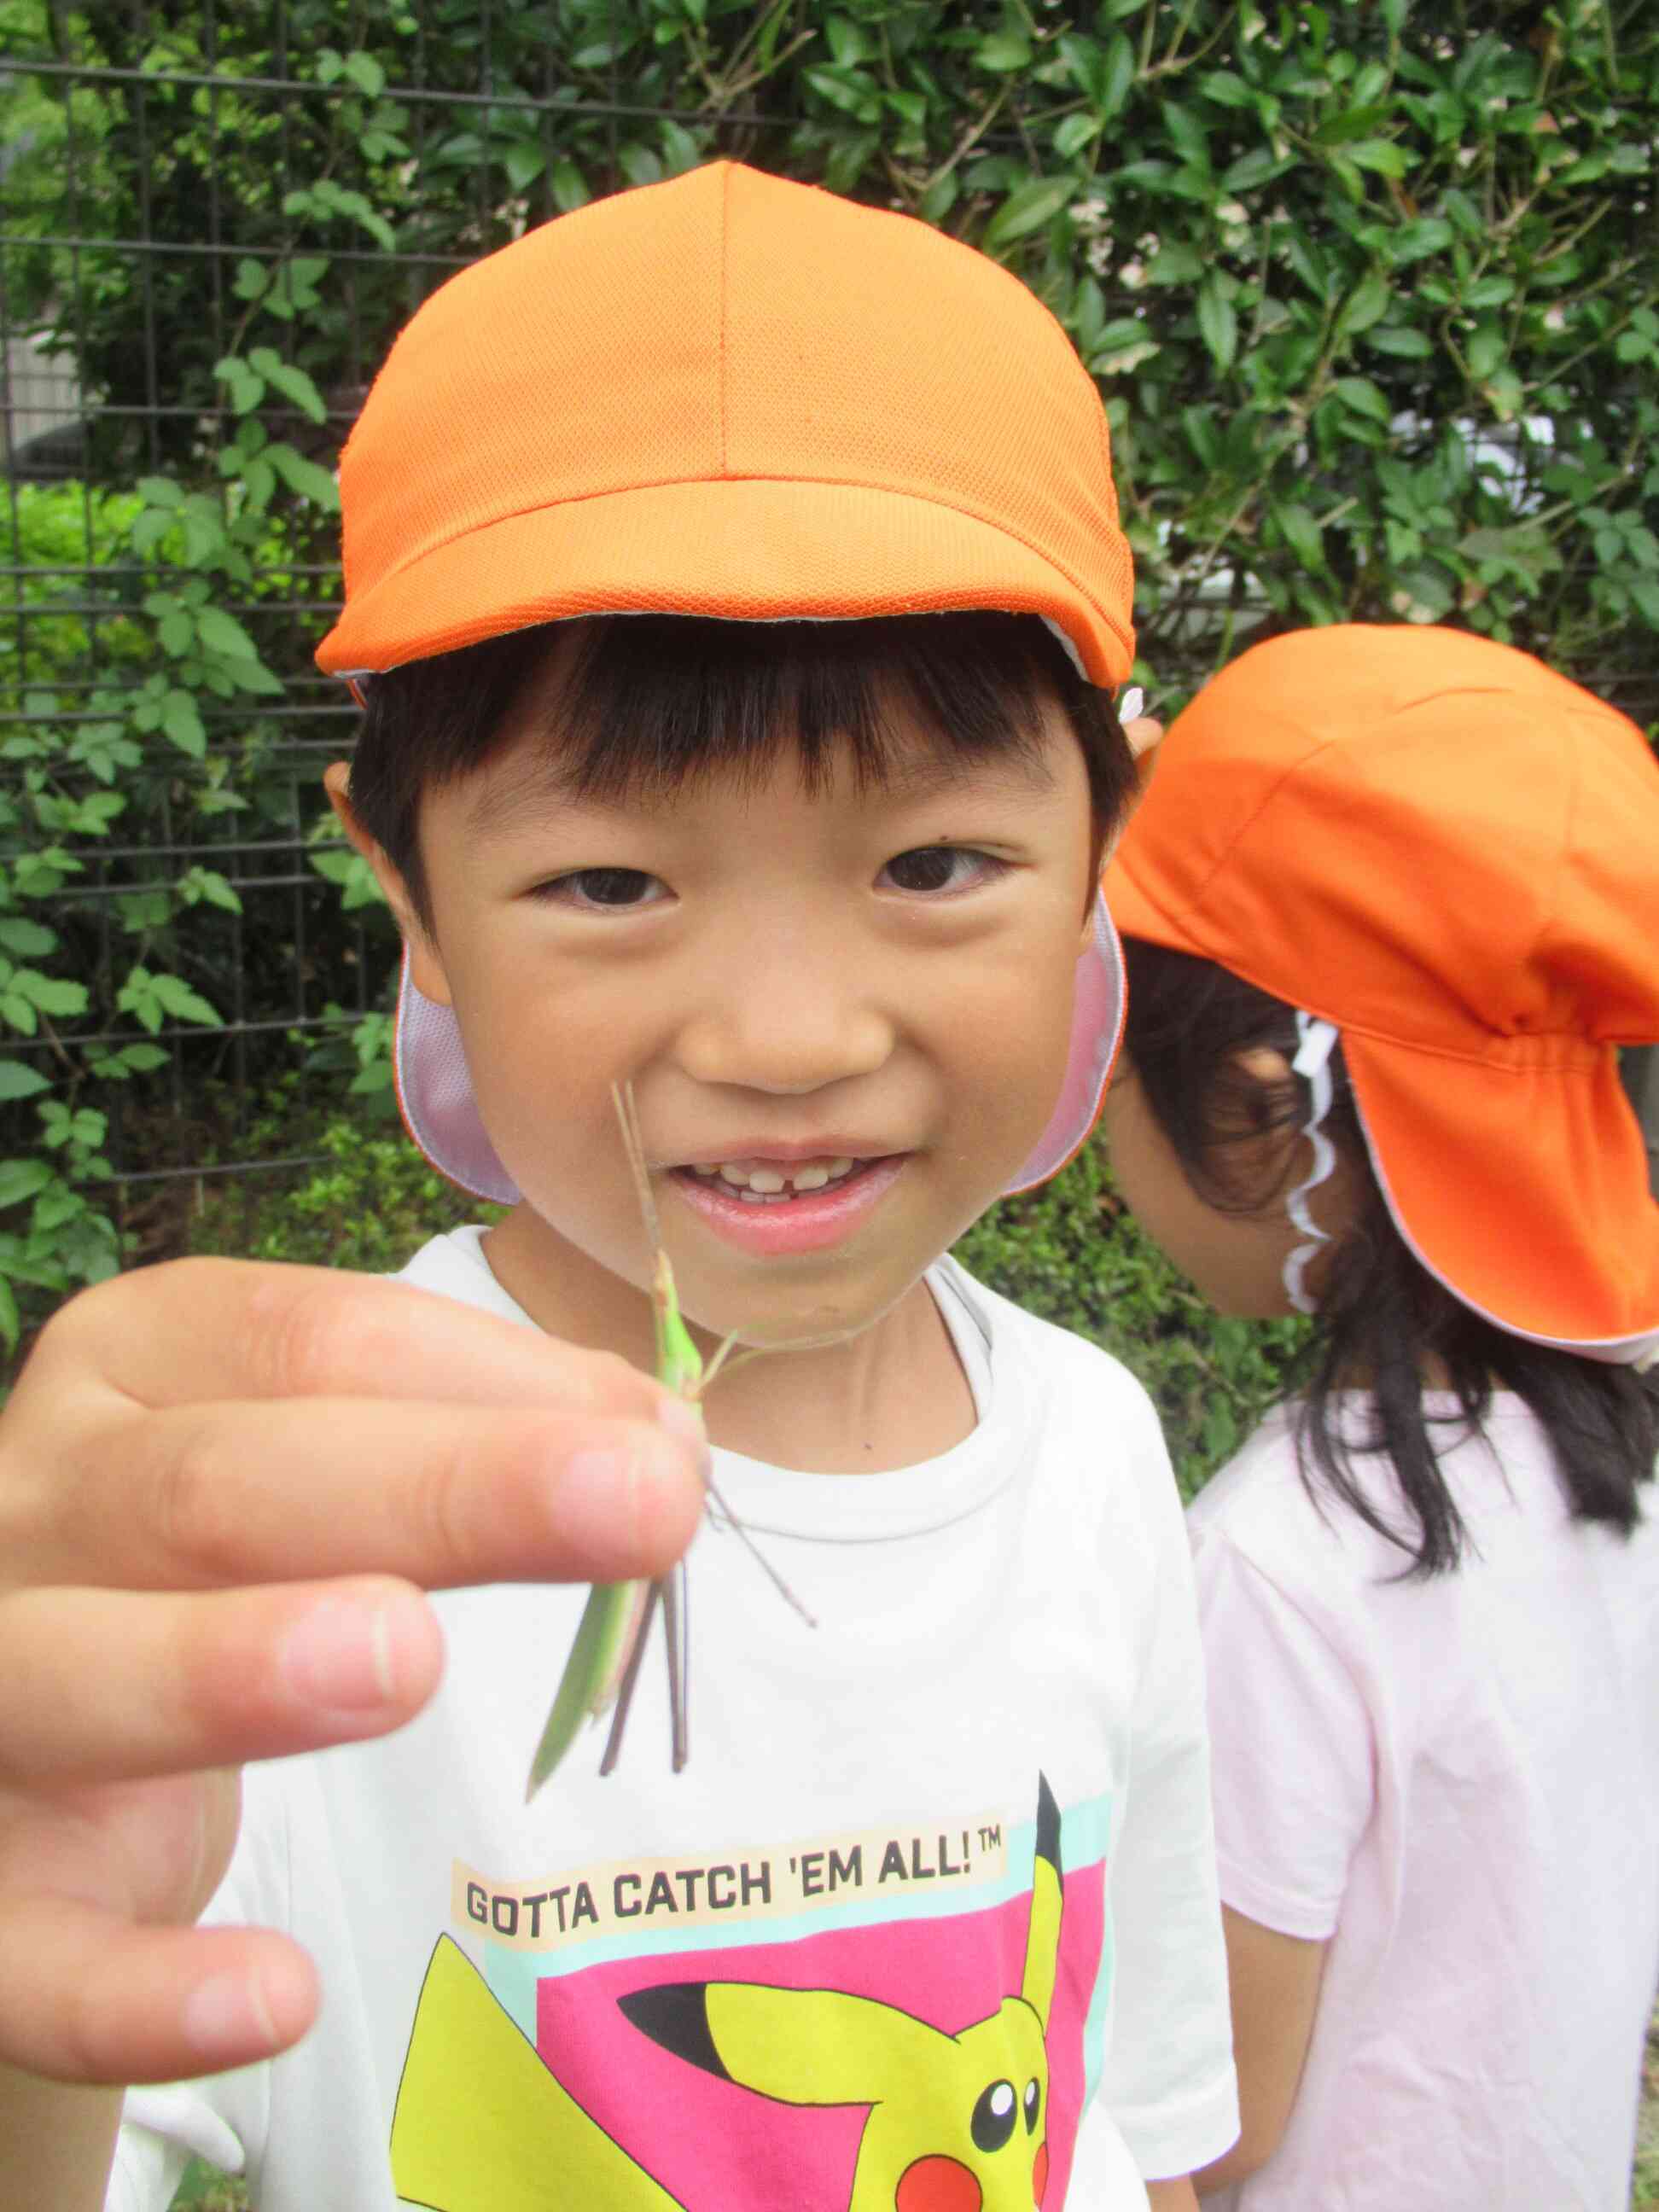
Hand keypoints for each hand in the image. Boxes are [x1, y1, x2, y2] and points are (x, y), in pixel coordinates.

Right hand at [0, 1259, 705, 2086]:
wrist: (34, 1732)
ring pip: (73, 1672)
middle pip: (215, 1487)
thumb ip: (474, 1440)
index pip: (313, 1341)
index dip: (495, 1383)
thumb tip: (661, 1445)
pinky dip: (138, 1986)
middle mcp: (30, 1501)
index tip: (661, 1439)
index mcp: (134, 1364)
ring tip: (405, 1661)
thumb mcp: (329, 1458)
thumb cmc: (220, 1559)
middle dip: (438, 1491)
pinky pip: (31, 1950)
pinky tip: (275, 1994)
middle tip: (634, 1505)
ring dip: (229, 1669)